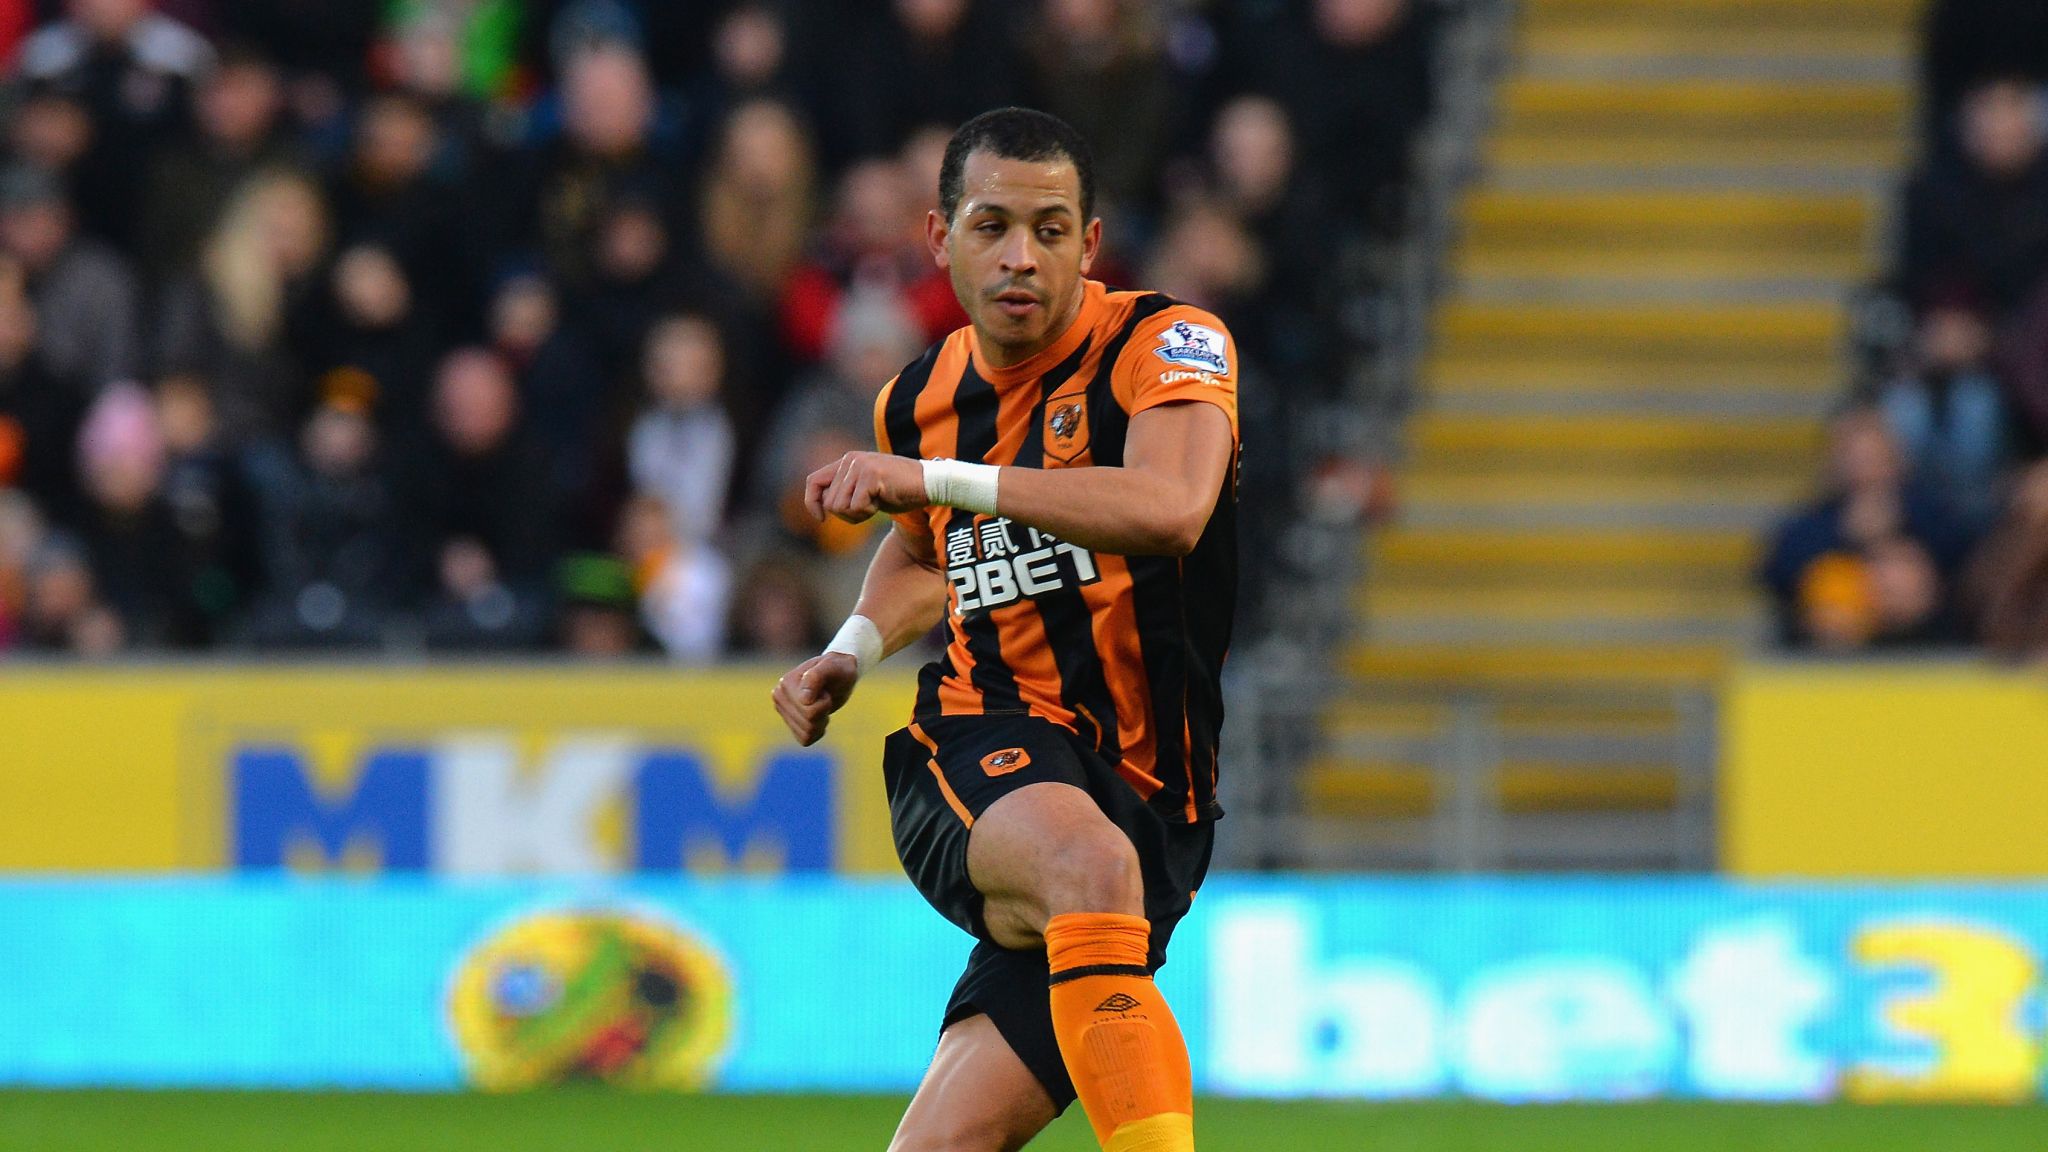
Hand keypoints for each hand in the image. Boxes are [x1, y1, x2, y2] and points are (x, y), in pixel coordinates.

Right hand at [771, 651, 859, 745]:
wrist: (839, 675)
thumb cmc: (836, 669)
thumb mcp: (832, 667)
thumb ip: (816, 677)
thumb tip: (804, 699)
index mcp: (785, 684)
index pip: (809, 711)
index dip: (824, 703)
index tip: (825, 689)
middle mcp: (779, 698)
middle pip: (808, 724)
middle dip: (823, 712)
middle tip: (825, 697)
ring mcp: (784, 712)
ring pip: (807, 733)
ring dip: (821, 721)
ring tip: (822, 704)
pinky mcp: (792, 724)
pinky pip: (806, 739)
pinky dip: (818, 731)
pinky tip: (819, 717)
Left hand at [804, 451, 926, 523]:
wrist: (929, 484)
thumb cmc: (899, 491)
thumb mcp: (867, 490)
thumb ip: (846, 493)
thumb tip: (823, 507)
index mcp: (847, 461)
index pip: (813, 481)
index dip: (812, 502)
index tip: (821, 519)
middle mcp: (850, 460)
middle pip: (829, 502)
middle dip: (847, 515)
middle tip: (869, 509)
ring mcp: (860, 466)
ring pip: (839, 506)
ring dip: (858, 514)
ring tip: (876, 503)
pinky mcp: (870, 475)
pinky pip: (856, 507)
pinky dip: (867, 512)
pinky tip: (882, 502)